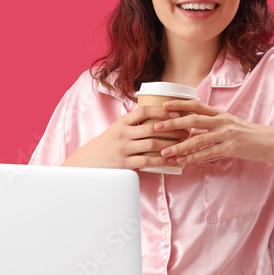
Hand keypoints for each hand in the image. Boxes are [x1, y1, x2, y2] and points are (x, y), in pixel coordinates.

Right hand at [62, 104, 192, 170]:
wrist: (87, 162)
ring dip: (171, 144)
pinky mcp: (124, 163)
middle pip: (152, 128)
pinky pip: (147, 161)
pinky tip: (172, 160)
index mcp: (121, 122)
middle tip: (187, 131)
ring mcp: (123, 149)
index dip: (161, 111)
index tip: (176, 112)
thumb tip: (156, 117)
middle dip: (173, 129)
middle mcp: (122, 133)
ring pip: (152, 144)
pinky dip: (162, 160)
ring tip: (184, 145)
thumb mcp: (116, 130)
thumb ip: (133, 125)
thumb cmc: (106, 145)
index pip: (143, 111)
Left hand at [153, 100, 273, 164]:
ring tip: (165, 151)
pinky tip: (184, 162)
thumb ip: (213, 124)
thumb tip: (193, 128)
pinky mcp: (231, 147)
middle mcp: (222, 121)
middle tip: (156, 126)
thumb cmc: (250, 134)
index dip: (180, 104)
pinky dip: (195, 157)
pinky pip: (209, 153)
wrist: (271, 141)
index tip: (164, 105)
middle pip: (193, 119)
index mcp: (220, 114)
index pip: (197, 105)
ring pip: (198, 138)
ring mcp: (227, 134)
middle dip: (173, 123)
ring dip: (180, 146)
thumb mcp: (231, 124)